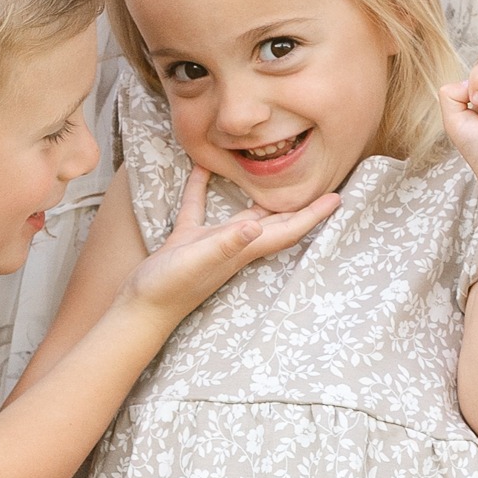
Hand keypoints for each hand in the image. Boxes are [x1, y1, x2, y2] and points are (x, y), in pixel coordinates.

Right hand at [119, 165, 339, 322]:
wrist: (140, 309)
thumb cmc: (169, 289)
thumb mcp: (197, 261)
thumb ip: (225, 244)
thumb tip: (254, 226)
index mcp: (243, 250)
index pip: (288, 230)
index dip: (313, 215)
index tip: (338, 198)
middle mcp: (234, 246)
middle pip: (276, 222)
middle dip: (300, 206)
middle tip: (321, 183)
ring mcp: (212, 244)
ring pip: (244, 213)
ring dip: (260, 195)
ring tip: (274, 174)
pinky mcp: (188, 240)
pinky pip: (199, 207)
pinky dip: (202, 187)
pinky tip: (202, 167)